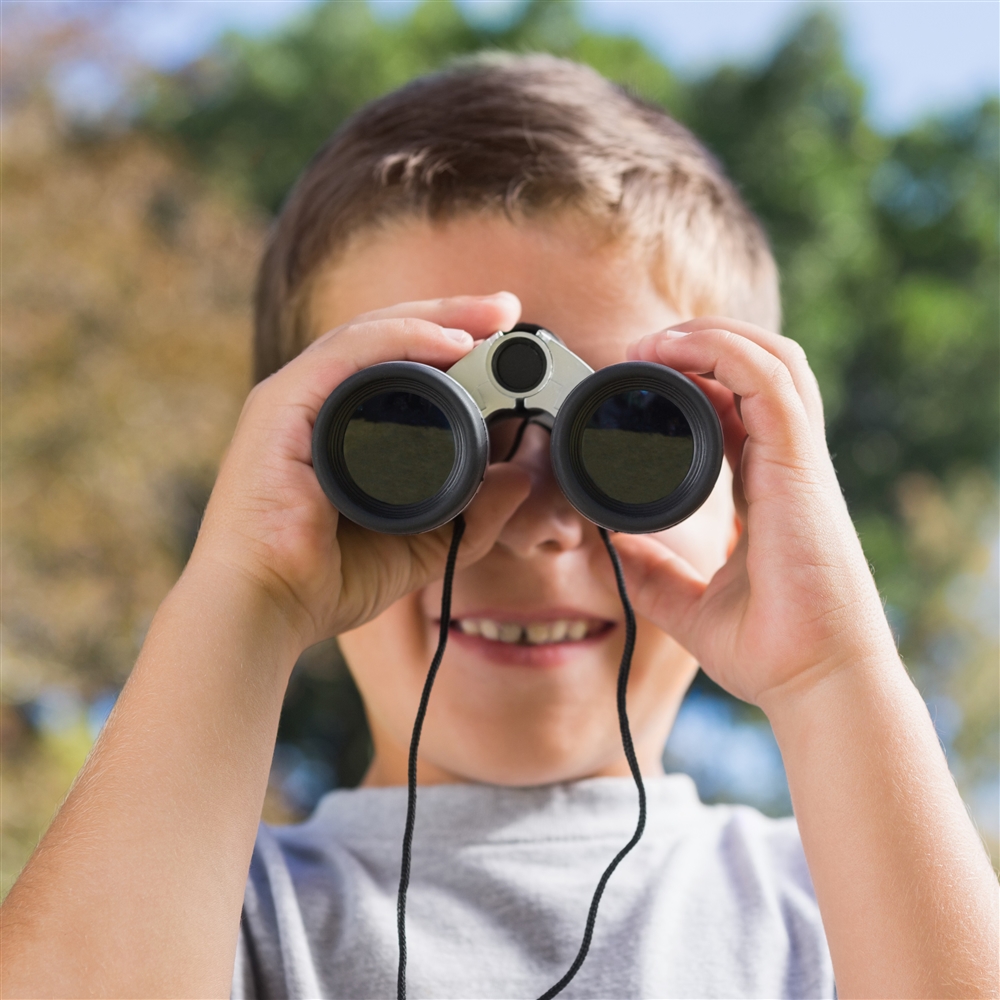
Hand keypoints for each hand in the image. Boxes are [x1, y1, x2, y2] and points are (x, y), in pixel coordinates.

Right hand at [190, 293, 530, 651]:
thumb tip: (522, 481)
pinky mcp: (282, 404)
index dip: (451, 346)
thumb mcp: (420, 543)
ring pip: (372, 334)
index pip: (399, 368)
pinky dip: (403, 339)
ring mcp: (295, 398)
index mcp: (339, 428)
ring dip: (438, 317)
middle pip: (390, 340)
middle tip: (509, 308)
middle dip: (454, 317)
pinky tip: (452, 341)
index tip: (507, 342)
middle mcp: (315, 404)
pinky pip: (349, 353)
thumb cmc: (323, 580)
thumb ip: (472, 516)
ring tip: (494, 314)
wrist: (265, 607)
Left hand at [608, 317, 897, 707]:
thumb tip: (610, 546)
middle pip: (759, 369)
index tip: (637, 382)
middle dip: (701, 344)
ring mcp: (798, 460)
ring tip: (653, 344)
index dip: (693, 381)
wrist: (813, 682)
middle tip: (638, 354)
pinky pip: (768, 381)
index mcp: (766, 487)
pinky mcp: (800, 465)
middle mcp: (786, 465)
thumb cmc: (770, 649)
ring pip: (771, 359)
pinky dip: (722, 351)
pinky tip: (673, 352)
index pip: (738, 408)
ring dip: (710, 336)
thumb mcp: (687, 603)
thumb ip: (652, 571)